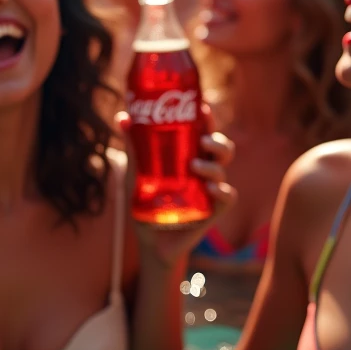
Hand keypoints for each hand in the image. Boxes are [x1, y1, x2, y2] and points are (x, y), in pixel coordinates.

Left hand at [125, 111, 235, 268]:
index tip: (203, 108)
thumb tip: (122, 117)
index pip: (205, 133)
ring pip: (224, 170)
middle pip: (222, 149)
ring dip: (212, 165)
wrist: (151, 241)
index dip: (209, 120)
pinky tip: (211, 188)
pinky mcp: (213, 211)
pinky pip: (228, 197)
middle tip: (202, 140)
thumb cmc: (147, 203)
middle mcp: (204, 171)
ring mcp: (210, 190)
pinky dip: (223, 190)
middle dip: (217, 140)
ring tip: (194, 165)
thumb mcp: (137, 173)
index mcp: (190, 157)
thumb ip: (134, 148)